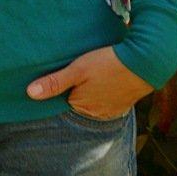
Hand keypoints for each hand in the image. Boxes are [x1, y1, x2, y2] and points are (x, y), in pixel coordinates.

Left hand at [25, 45, 154, 118]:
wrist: (146, 62)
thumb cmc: (109, 63)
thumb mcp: (78, 69)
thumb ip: (55, 82)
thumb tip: (30, 93)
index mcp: (81, 105)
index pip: (64, 98)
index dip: (63, 85)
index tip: (65, 73)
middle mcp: (96, 113)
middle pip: (80, 100)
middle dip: (79, 88)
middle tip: (83, 70)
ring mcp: (112, 110)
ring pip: (95, 99)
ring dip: (94, 89)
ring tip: (96, 73)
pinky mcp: (124, 104)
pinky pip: (109, 99)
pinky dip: (107, 90)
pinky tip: (108, 77)